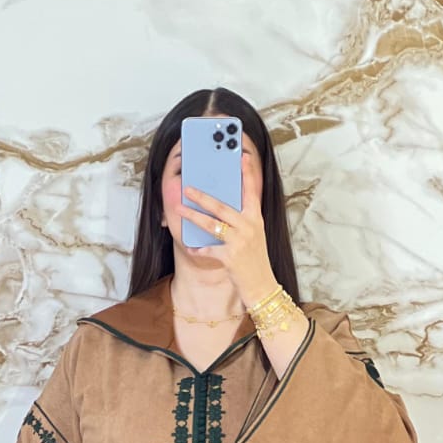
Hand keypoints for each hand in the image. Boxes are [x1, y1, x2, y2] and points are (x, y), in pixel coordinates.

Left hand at [178, 151, 275, 304]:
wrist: (262, 285)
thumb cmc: (255, 260)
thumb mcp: (254, 235)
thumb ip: (242, 220)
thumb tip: (222, 207)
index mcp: (256, 219)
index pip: (251, 191)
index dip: (247, 173)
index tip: (242, 156)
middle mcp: (249, 227)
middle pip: (221, 206)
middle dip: (202, 196)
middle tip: (188, 188)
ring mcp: (240, 241)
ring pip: (212, 224)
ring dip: (193, 216)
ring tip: (180, 210)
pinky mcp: (230, 257)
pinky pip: (209, 250)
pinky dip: (198, 249)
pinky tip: (191, 248)